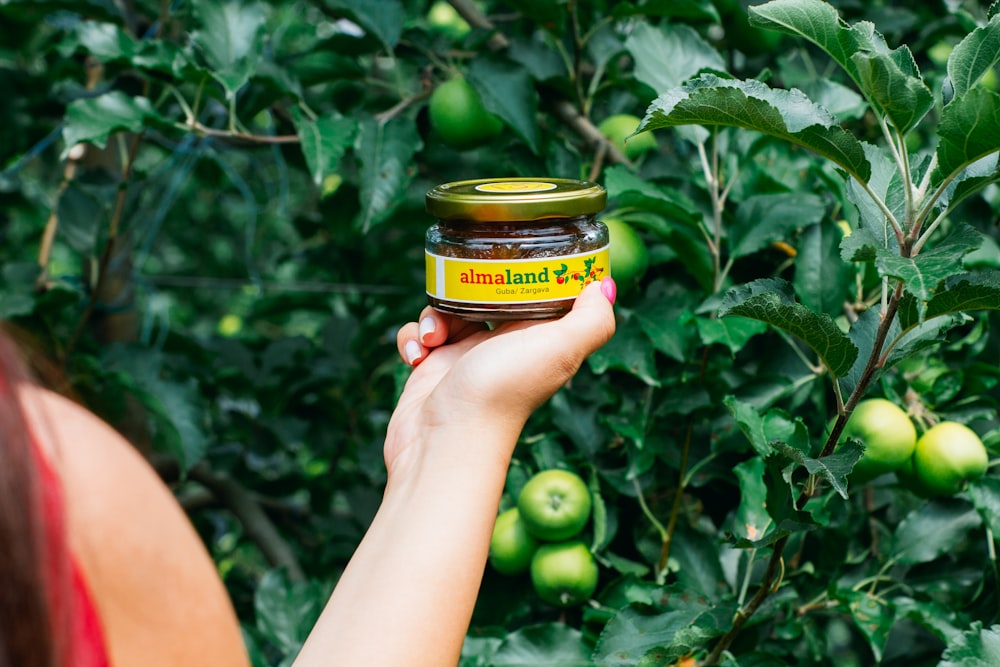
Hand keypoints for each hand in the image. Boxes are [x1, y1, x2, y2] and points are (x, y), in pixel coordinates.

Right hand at [387, 277, 616, 472]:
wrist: (445, 440)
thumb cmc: (502, 393)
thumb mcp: (558, 348)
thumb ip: (591, 320)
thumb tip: (606, 286)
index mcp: (538, 338)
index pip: (537, 292)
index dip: (527, 271)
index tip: (514, 252)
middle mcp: (505, 346)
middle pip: (487, 295)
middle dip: (468, 286)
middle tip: (459, 290)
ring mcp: (466, 357)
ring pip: (448, 310)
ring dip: (434, 314)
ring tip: (435, 335)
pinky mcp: (433, 368)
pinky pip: (420, 336)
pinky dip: (412, 339)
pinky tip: (417, 355)